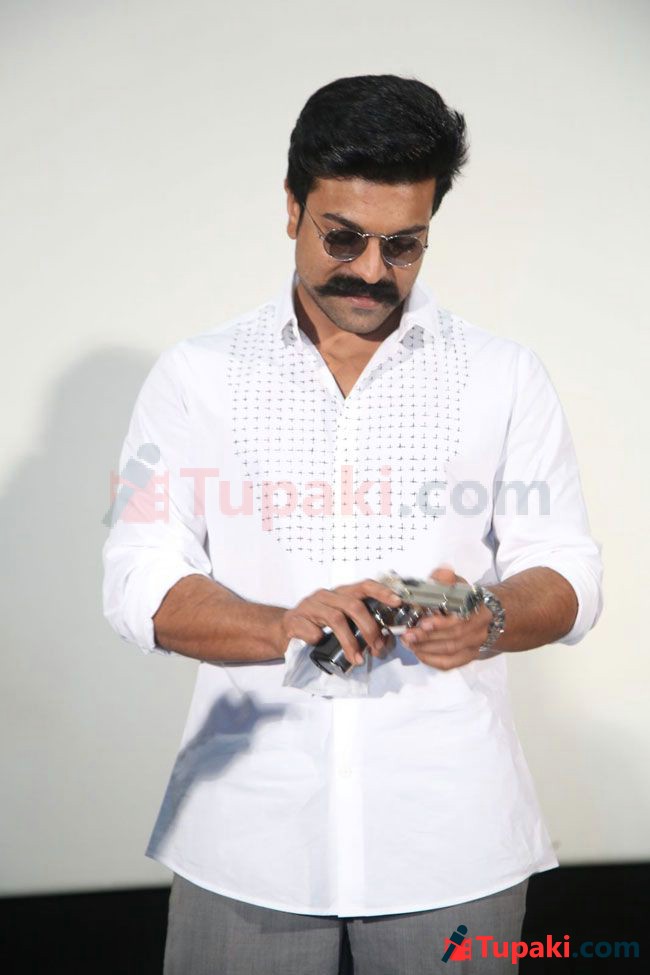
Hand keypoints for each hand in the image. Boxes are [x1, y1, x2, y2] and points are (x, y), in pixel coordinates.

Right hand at [277, 579, 402, 666]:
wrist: (284, 630)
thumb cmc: (317, 625)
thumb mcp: (340, 621)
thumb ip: (359, 625)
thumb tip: (384, 640)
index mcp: (340, 593)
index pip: (364, 586)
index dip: (382, 592)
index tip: (397, 602)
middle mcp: (326, 595)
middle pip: (353, 605)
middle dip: (369, 628)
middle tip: (376, 647)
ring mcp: (309, 606)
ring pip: (335, 619)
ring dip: (350, 642)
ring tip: (357, 659)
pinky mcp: (294, 620)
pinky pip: (311, 630)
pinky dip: (319, 639)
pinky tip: (320, 644)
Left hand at [400, 566, 492, 670]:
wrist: (488, 614)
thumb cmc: (467, 598)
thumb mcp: (458, 584)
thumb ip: (446, 579)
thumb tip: (441, 572)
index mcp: (476, 609)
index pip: (461, 620)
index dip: (442, 624)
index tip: (423, 623)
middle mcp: (478, 629)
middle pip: (453, 638)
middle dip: (428, 637)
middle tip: (407, 634)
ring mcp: (474, 645)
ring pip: (451, 651)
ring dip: (426, 648)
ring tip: (408, 642)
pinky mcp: (468, 656)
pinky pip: (450, 663)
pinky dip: (432, 660)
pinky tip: (418, 653)